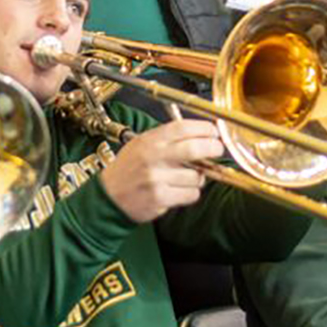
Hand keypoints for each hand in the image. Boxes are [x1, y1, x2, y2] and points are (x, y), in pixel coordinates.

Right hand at [98, 118, 223, 222]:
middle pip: (195, 149)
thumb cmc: (128, 169)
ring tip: (187, 177)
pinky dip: (191, 193)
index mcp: (150, 141)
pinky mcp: (160, 198)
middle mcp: (153, 157)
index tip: (214, 131)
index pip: (182, 127)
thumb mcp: (141, 144)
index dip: (204, 128)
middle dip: (213, 148)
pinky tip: (179, 191)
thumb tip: (201, 134)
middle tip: (217, 149)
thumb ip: (167, 138)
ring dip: (199, 177)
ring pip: (196, 176)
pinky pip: (191, 194)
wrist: (108, 196)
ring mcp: (157, 179)